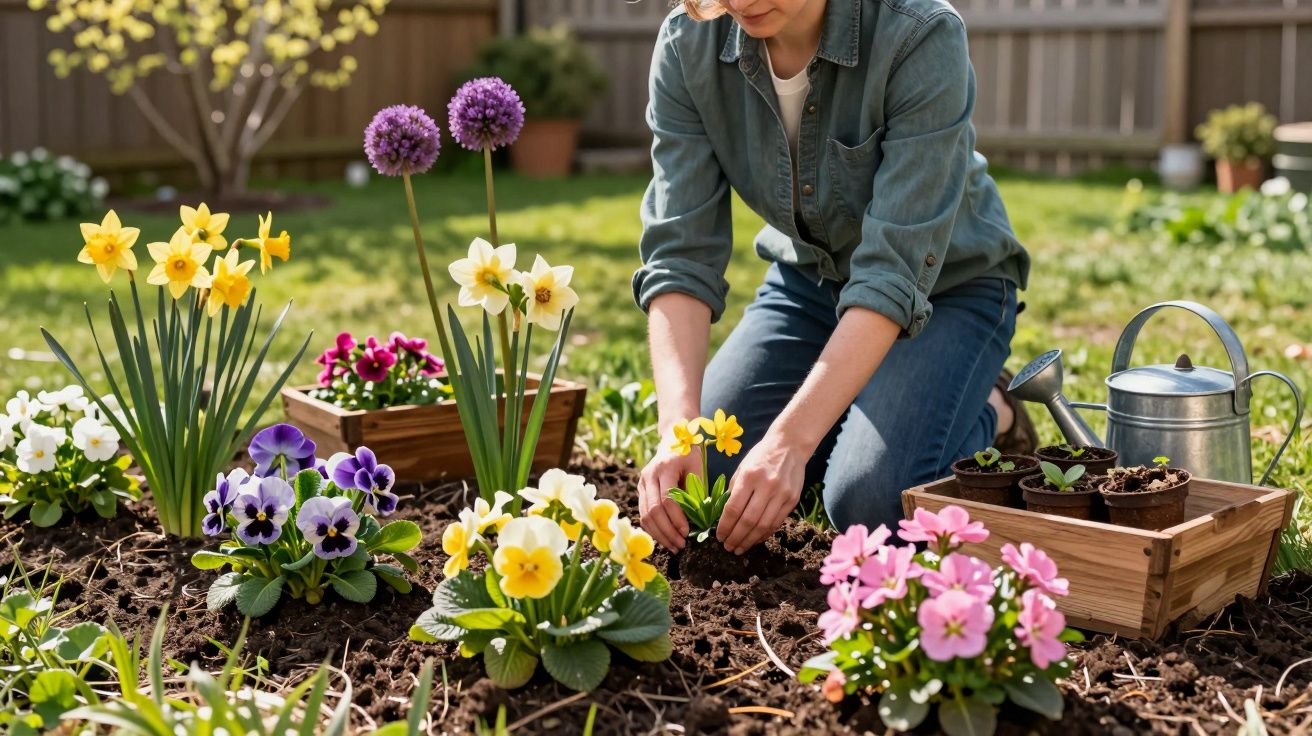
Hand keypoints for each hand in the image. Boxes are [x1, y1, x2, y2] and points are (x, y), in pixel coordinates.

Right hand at [638, 443, 695, 551]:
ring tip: (674, 546)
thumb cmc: (689, 456)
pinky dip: (653, 529)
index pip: (667, 499)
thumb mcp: (697, 468)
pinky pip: (643, 514)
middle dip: (667, 531)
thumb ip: (695, 491)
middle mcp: (649, 475)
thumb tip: (698, 521)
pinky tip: (665, 538)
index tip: (687, 533)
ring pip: (645, 515)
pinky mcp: (640, 490)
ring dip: (659, 534)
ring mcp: (641, 483)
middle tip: (681, 545)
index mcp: (665, 467)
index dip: (676, 519)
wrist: (672, 441)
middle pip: (653, 510)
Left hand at [716, 430, 806, 553]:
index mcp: (749, 476)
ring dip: (750, 540)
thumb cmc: (761, 456)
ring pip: (763, 525)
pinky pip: (776, 523)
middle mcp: (766, 486)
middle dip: (736, 537)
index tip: (719, 536)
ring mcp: (782, 494)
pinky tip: (755, 539)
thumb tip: (724, 515)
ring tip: (739, 548)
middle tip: (728, 547)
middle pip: (749, 520)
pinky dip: (764, 534)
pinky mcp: (792, 500)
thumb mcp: (742, 467)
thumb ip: (734, 490)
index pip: (734, 508)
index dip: (725, 526)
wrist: (790, 446)